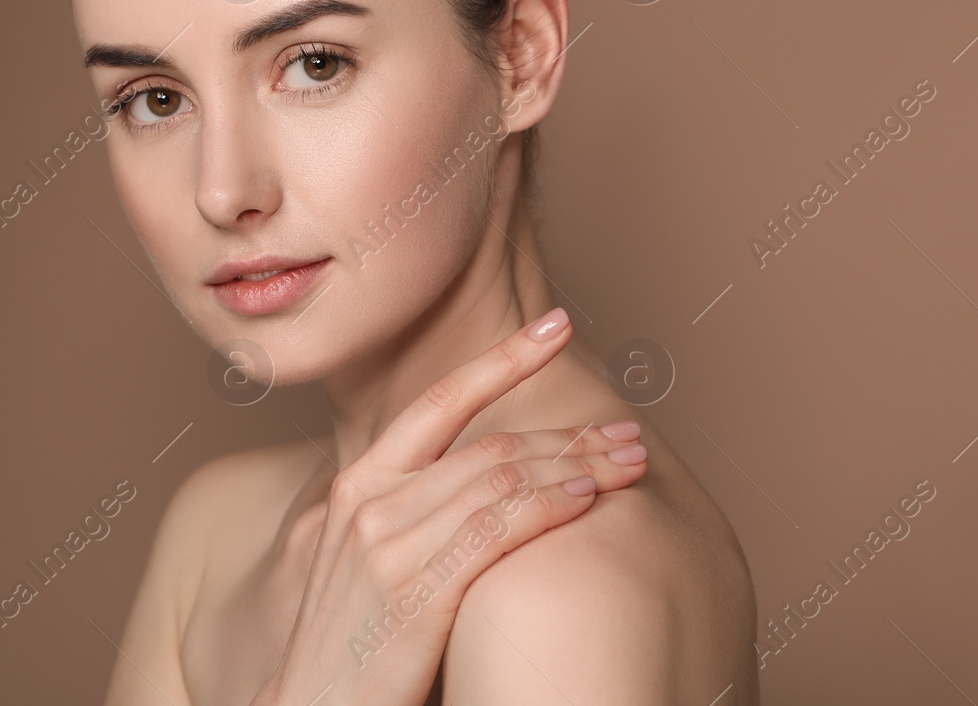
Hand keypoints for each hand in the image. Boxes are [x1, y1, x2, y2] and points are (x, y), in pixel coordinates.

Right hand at [251, 307, 649, 705]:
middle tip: (626, 430)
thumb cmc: (348, 650)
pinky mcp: (412, 591)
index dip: (501, 359)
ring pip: (500, 479)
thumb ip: (410, 514)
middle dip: (567, 435)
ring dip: (575, 466)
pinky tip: (587, 500)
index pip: (440, 403)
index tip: (553, 327)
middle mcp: (368, 501)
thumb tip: (482, 487)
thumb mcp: (363, 561)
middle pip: (488, 444)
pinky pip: (494, 531)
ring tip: (628, 463)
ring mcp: (386, 544)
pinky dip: (548, 507)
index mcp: (357, 484)